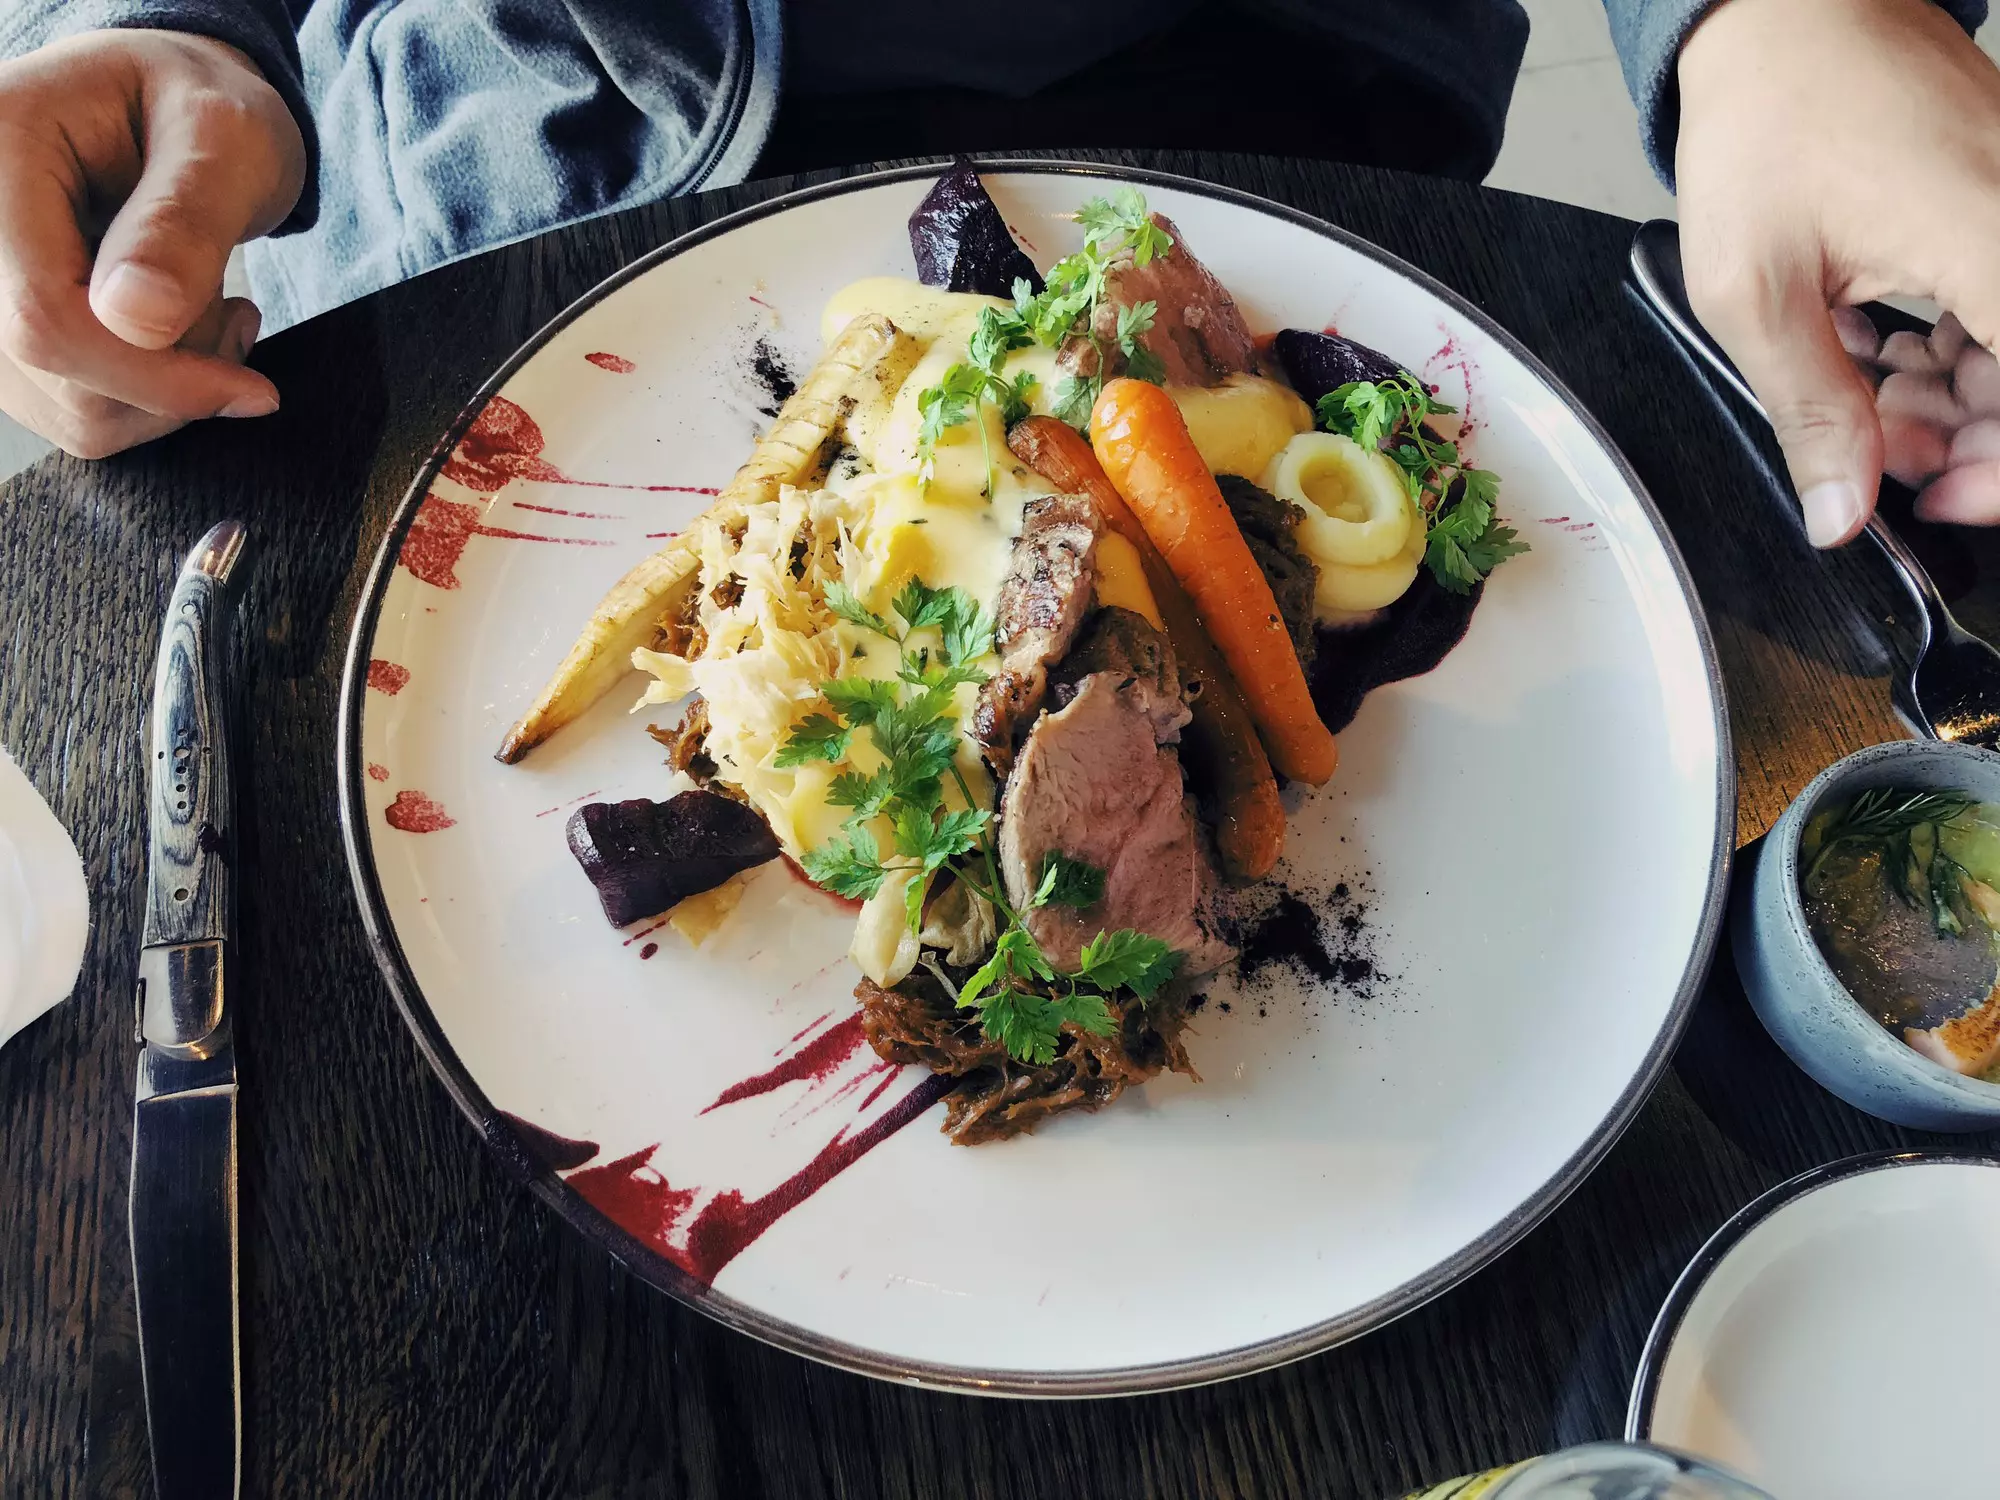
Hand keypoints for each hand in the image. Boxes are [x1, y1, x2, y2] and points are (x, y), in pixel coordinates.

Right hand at [0, 30, 304, 458]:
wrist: (177, 113)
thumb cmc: (205, 110)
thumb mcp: (225, 137)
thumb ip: (185, 220)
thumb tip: (136, 318)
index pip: (43, 313)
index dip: (154, 374)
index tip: (253, 390)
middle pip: (55, 371)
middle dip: (174, 372)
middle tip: (236, 312)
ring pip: (72, 410)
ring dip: (170, 388)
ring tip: (213, 311)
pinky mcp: (8, 336)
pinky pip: (79, 415)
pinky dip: (150, 396)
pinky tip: (183, 333)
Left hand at [1675, 0, 1999, 543]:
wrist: (1781, 15)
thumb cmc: (1769, 119)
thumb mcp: (1758, 290)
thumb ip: (1811, 410)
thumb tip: (1841, 513)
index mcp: (1994, 244)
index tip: (1937, 501)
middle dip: (1966, 440)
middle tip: (1878, 455)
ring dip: (1953, 400)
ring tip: (1865, 402)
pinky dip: (1955, 347)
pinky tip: (1883, 356)